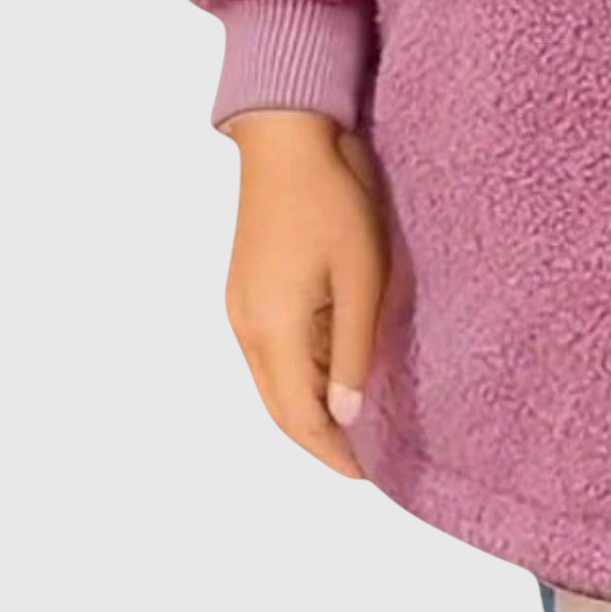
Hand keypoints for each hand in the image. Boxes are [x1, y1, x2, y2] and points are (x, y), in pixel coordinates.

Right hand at [223, 109, 387, 478]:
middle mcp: (246, 329)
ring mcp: (241, 308)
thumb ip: (354, 347)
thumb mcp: (360, 274)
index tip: (368, 473)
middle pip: (279, 408)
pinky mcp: (246, 289)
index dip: (333, 452)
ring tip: (356, 418)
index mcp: (272, 330)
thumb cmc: (331, 197)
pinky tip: (334, 366)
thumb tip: (349, 414)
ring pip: (273, 381)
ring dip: (308, 405)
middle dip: (319, 438)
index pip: (300, 418)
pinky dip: (300, 372)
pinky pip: (271, 351)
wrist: (288, 138)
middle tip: (365, 456)